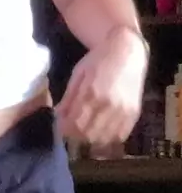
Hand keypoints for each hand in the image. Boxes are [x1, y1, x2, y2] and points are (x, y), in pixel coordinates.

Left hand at [56, 27, 147, 144]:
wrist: (127, 52)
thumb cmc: (98, 60)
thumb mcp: (78, 74)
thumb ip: (68, 97)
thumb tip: (58, 116)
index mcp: (91, 93)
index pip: (74, 124)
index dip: (64, 129)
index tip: (60, 127)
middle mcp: (109, 105)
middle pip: (88, 135)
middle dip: (75, 135)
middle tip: (71, 129)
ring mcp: (123, 112)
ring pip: (103, 139)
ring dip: (91, 139)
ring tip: (84, 130)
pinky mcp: (134, 115)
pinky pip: (119, 137)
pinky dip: (107, 138)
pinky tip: (100, 130)